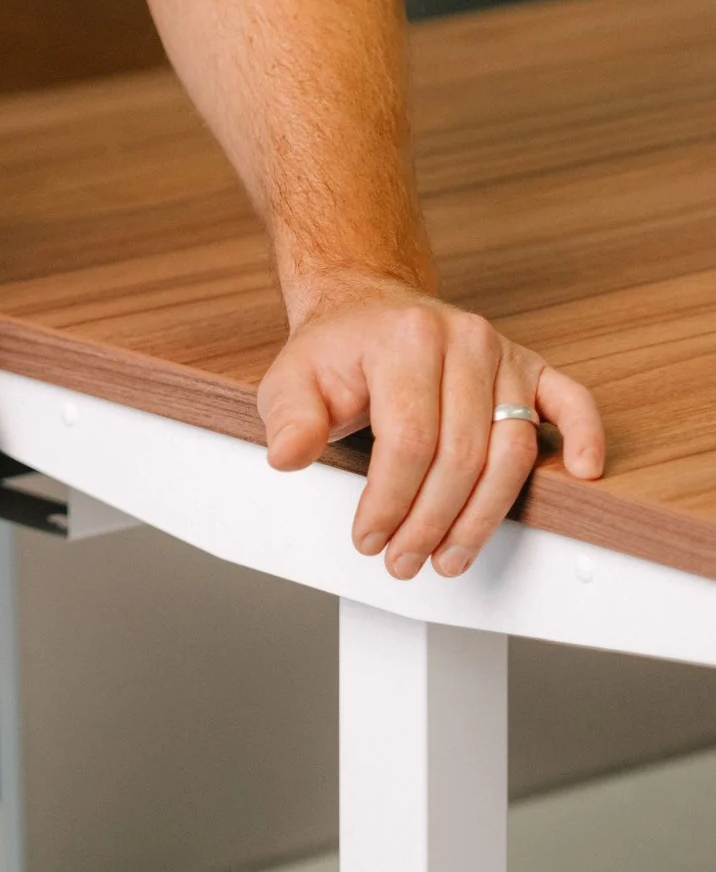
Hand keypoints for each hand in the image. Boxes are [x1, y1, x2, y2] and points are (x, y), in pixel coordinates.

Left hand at [257, 282, 604, 577]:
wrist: (368, 310)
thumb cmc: (337, 352)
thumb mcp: (292, 379)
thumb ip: (289, 418)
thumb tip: (288, 455)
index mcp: (406, 338)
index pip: (409, 440)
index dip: (390, 502)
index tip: (370, 538)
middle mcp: (463, 339)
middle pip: (462, 455)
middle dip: (431, 522)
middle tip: (405, 560)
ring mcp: (503, 353)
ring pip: (512, 451)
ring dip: (484, 516)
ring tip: (451, 556)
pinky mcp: (532, 368)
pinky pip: (572, 401)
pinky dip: (584, 436)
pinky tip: (583, 473)